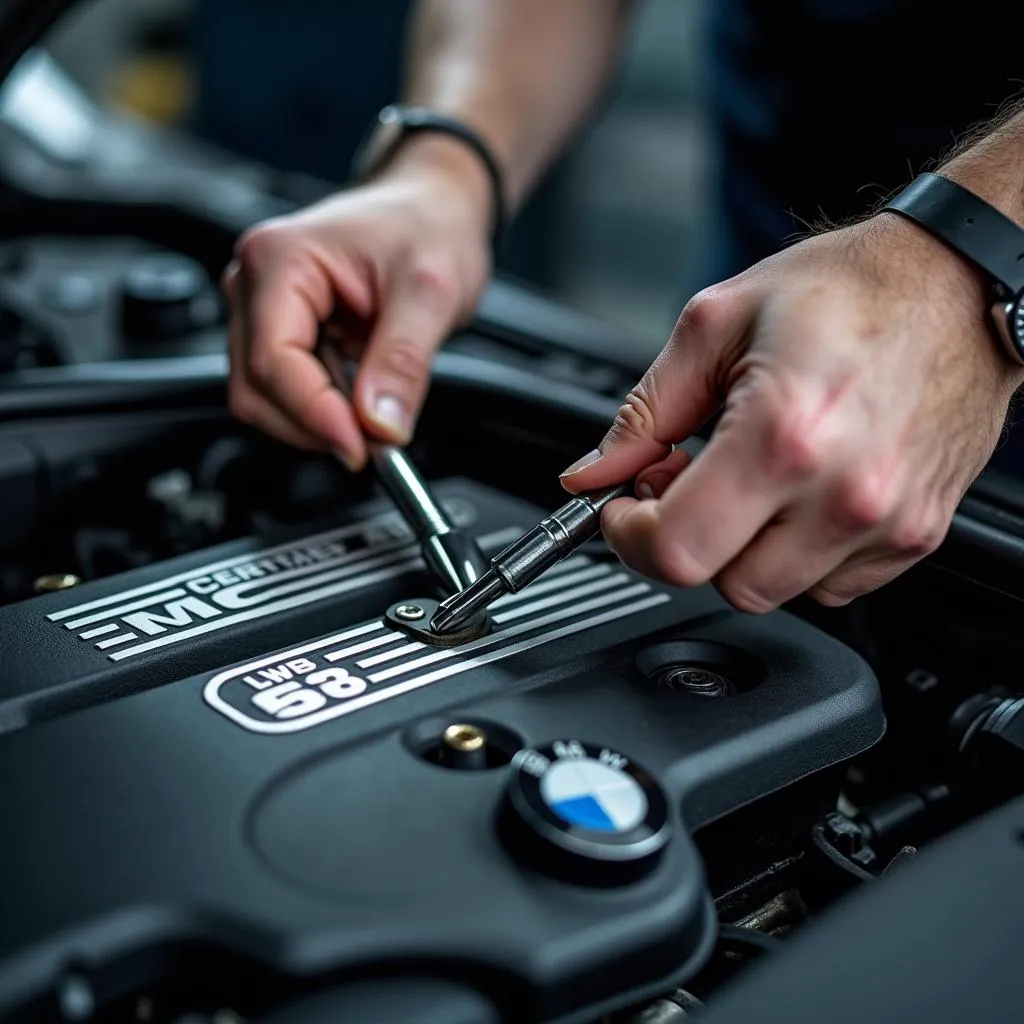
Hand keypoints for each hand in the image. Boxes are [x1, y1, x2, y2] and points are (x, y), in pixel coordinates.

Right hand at [223, 135, 492, 468]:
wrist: (432, 209)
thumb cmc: (427, 227)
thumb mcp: (430, 292)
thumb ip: (402, 361)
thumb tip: (381, 424)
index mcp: (279, 259)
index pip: (273, 361)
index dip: (315, 415)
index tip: (361, 447)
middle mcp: (255, 284)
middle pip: (257, 388)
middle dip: (315, 424)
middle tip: (377, 438)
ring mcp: (261, 311)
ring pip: (264, 398)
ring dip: (318, 421)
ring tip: (375, 409)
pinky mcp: (279, 334)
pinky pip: (284, 392)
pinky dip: (322, 410)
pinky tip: (359, 396)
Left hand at [561, 214, 1023, 610]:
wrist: (958, 282)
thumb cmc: (850, 289)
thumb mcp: (716, 325)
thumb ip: (643, 412)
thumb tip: (593, 472)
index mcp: (783, 432)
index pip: (677, 549)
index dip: (629, 536)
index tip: (624, 509)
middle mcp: (843, 492)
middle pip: (721, 582)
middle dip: (683, 540)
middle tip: (683, 483)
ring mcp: (887, 522)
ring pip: (773, 591)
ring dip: (739, 548)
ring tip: (745, 481)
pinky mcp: (918, 536)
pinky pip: (829, 586)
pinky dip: (796, 555)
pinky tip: (796, 495)